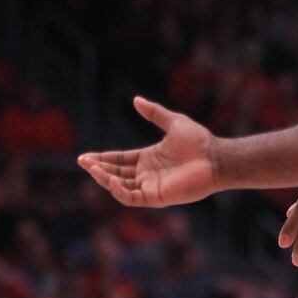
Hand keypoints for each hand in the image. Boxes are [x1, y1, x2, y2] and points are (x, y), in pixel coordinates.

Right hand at [78, 97, 219, 206]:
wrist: (214, 157)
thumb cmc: (198, 141)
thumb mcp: (173, 122)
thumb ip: (154, 113)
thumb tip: (136, 100)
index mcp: (148, 158)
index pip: (120, 160)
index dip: (103, 159)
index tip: (86, 157)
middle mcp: (147, 174)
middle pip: (116, 173)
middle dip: (98, 169)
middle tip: (83, 162)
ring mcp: (151, 186)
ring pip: (120, 186)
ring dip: (105, 179)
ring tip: (92, 169)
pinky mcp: (156, 197)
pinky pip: (132, 197)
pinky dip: (119, 191)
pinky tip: (112, 180)